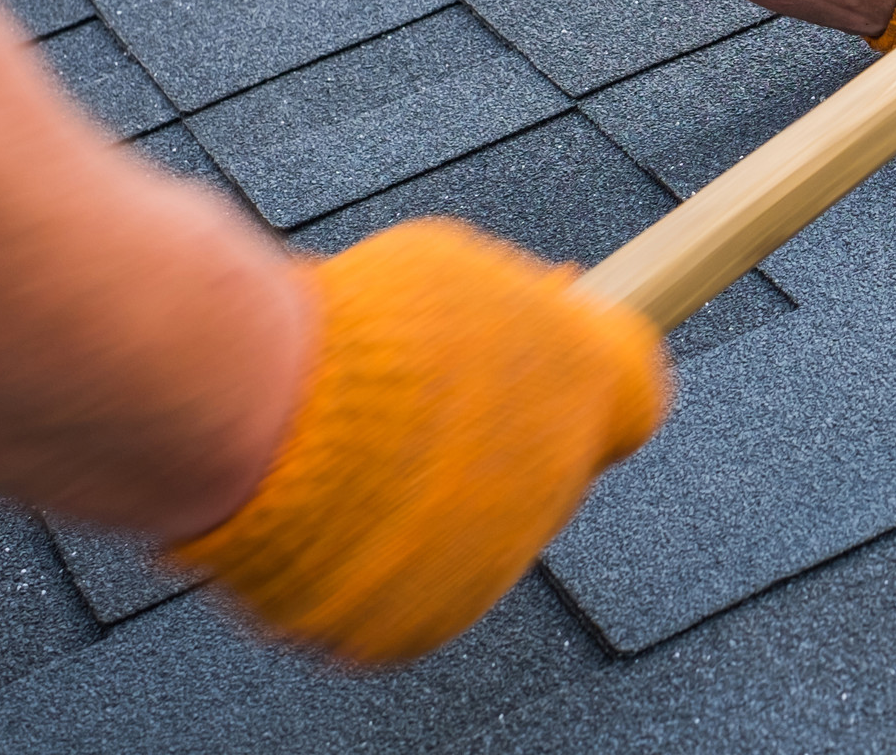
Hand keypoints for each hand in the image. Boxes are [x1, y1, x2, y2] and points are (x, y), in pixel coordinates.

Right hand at [169, 219, 667, 665]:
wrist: (259, 410)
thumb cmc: (356, 326)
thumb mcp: (460, 272)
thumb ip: (516, 312)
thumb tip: (546, 312)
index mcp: (587, 388)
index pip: (636, 398)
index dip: (590, 373)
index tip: (556, 351)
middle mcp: (558, 483)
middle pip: (548, 466)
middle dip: (501, 435)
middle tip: (425, 401)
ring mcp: (492, 561)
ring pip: (476, 527)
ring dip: (434, 494)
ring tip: (354, 446)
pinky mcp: (420, 622)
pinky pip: (411, 583)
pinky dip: (375, 552)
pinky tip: (331, 505)